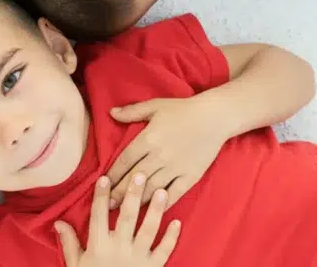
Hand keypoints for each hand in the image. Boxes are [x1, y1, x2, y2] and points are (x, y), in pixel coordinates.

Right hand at [56, 174, 180, 266]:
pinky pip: (164, 251)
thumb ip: (69, 243)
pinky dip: (172, 237)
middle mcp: (119, 249)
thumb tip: (58, 222)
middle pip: (127, 217)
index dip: (101, 196)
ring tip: (162, 191)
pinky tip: (177, 221)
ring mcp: (138, 259)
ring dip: (155, 210)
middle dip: (133, 195)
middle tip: (140, 175)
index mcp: (99, 246)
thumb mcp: (76, 265)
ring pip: (148, 230)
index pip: (99, 216)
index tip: (105, 177)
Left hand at [106, 97, 227, 208]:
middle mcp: (159, 156)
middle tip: (106, 205)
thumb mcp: (155, 106)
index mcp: (148, 139)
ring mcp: (175, 168)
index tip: (101, 185)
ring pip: (152, 189)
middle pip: (135, 178)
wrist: (215, 117)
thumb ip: (132, 112)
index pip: (125, 161)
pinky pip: (174, 194)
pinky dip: (162, 203)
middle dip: (119, 192)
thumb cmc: (182, 110)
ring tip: (123, 211)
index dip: (112, 174)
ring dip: (136, 200)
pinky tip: (152, 211)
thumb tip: (111, 113)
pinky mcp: (190, 176)